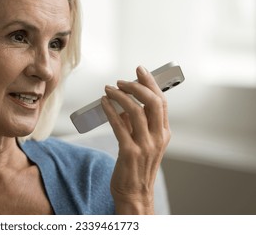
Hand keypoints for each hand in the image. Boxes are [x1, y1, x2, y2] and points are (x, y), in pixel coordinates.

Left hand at [102, 66, 170, 213]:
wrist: (135, 194)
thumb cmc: (137, 168)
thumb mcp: (144, 144)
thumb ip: (136, 125)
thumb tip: (123, 105)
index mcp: (163, 133)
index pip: (161, 102)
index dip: (151, 83)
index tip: (140, 70)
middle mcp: (157, 138)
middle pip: (152, 102)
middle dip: (137, 86)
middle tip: (122, 80)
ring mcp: (145, 145)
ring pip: (135, 111)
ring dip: (120, 96)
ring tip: (109, 89)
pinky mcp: (129, 152)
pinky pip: (118, 125)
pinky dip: (110, 110)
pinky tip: (103, 103)